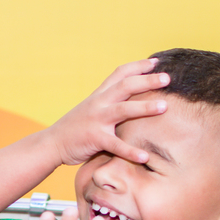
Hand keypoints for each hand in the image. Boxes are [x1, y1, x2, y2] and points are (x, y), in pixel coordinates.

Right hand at [45, 60, 169, 165]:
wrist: (52, 143)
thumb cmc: (76, 127)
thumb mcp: (92, 108)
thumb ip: (109, 101)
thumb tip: (130, 95)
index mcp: (99, 95)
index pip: (120, 73)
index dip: (138, 66)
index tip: (157, 62)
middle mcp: (99, 103)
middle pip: (126, 86)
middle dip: (147, 80)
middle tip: (168, 78)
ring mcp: (96, 120)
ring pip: (123, 110)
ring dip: (145, 107)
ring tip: (165, 106)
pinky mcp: (94, 139)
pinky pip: (115, 145)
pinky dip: (130, 151)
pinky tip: (145, 156)